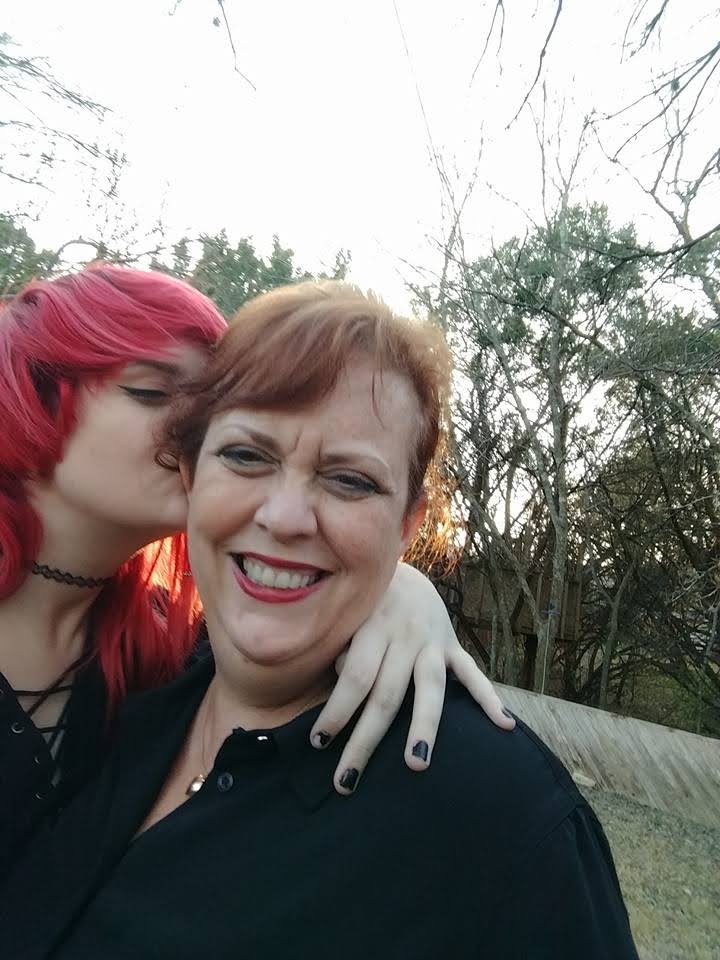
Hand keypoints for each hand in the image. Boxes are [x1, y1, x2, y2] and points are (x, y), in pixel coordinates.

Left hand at [309, 562, 514, 793]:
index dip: (337, 711)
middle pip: (386, 695)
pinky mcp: (453, 645)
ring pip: (430, 689)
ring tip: (416, 763)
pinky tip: (505, 724)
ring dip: (423, 728)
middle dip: (366, 740)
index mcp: (373, 627)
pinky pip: (473, 674)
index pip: (355, 677)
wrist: (399, 567)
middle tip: (347, 781)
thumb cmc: (363, 602)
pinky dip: (490, 699)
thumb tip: (339, 685)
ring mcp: (433, 641)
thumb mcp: (347, 615)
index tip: (319, 742)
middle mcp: (405, 635)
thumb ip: (341, 647)